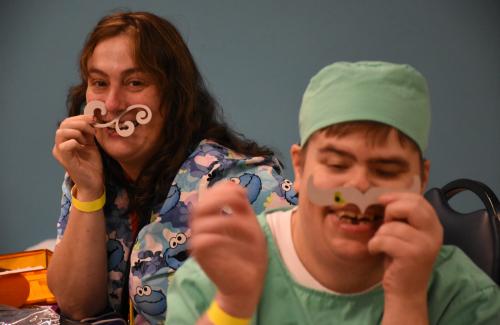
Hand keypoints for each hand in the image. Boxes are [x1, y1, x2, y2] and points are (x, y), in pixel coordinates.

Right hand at [52, 115, 103, 197]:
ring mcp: (61, 153)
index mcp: (66, 140)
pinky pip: (64, 146)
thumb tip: (93, 118)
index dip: (81, 117)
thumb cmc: (92, 164)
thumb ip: (89, 132)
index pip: (68, 121)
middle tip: (92, 130)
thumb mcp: (92, 144)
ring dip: (77, 132)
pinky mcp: (65, 160)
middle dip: (80, 123)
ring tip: (87, 140)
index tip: (94, 119)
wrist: (94, 182)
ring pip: (61, 132)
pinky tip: (83, 146)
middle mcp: (60, 145)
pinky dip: (75, 142)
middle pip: (63, 124)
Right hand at [190, 181, 267, 317]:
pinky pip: (202, 240)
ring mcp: (199, 242)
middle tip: (240, 202)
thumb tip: (239, 189)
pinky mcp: (202, 257)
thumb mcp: (251, 226)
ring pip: (199, 222)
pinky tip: (233, 238)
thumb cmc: (250, 256)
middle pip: (199, 205)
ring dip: (224, 218)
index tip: (242, 192)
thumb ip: (243, 209)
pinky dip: (219, 236)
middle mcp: (201, 228)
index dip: (222, 189)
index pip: (208, 196)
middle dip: (220, 198)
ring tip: (244, 225)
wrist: (247, 285)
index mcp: (212, 219)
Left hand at [368, 192, 442, 302]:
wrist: (405, 291)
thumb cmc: (400, 259)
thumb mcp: (405, 234)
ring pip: (392, 226)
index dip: (397, 196)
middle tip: (384, 224)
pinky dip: (374, 245)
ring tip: (381, 244)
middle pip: (411, 206)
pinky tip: (376, 251)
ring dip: (379, 234)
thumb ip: (402, 217)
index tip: (381, 200)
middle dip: (391, 211)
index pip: (418, 199)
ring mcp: (425, 244)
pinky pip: (384, 240)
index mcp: (434, 225)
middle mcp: (434, 233)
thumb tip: (383, 196)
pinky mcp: (412, 255)